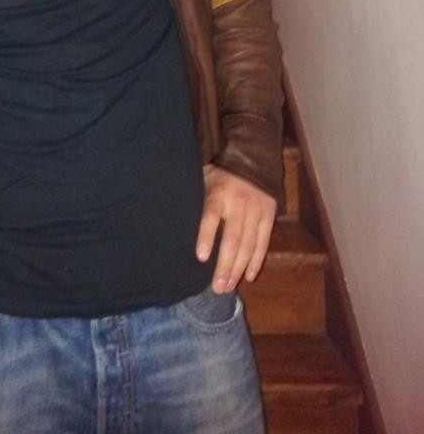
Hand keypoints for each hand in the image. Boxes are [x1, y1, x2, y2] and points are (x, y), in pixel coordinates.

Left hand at [196, 165, 276, 293]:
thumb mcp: (204, 179)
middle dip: (225, 266)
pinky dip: (256, 260)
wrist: (253, 158)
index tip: (201, 258)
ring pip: (248, 245)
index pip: (211, 216)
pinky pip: (263, 242)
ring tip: (228, 286)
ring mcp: (256, 211)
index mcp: (219, 193)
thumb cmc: (220, 172)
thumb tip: (177, 223)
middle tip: (217, 288)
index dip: (206, 237)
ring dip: (238, 269)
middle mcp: (238, 204)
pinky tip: (249, 276)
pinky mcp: (269, 216)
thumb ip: (197, 200)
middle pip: (232, 239)